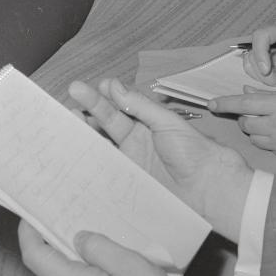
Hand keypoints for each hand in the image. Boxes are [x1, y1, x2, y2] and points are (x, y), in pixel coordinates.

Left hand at [18, 221, 198, 275]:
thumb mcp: (129, 264)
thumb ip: (99, 247)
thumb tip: (79, 239)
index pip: (35, 256)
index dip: (28, 233)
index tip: (30, 218)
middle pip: (51, 269)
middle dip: (58, 246)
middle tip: (73, 225)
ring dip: (76, 266)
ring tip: (99, 251)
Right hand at [69, 78, 251, 237]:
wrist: (208, 190)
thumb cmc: (194, 151)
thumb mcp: (168, 123)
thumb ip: (140, 106)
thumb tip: (113, 85)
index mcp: (145, 123)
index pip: (118, 105)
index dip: (102, 96)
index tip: (87, 87)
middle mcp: (134, 140)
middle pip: (105, 122)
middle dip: (88, 108)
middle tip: (72, 95)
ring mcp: (129, 161)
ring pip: (101, 143)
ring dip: (85, 132)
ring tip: (67, 119)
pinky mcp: (126, 183)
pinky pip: (104, 169)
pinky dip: (89, 160)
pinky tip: (75, 152)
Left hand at [208, 90, 275, 165]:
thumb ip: (269, 96)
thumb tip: (246, 92)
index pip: (245, 103)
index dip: (225, 103)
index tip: (212, 103)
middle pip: (245, 123)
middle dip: (244, 118)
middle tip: (254, 114)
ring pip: (252, 137)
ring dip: (254, 131)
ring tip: (268, 125)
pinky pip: (266, 148)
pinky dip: (266, 141)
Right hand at [238, 23, 275, 86]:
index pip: (261, 36)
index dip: (260, 53)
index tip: (267, 70)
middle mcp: (266, 37)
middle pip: (252, 52)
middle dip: (263, 72)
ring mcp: (261, 47)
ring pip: (249, 63)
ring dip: (263, 77)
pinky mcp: (259, 58)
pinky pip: (253, 69)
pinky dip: (263, 78)